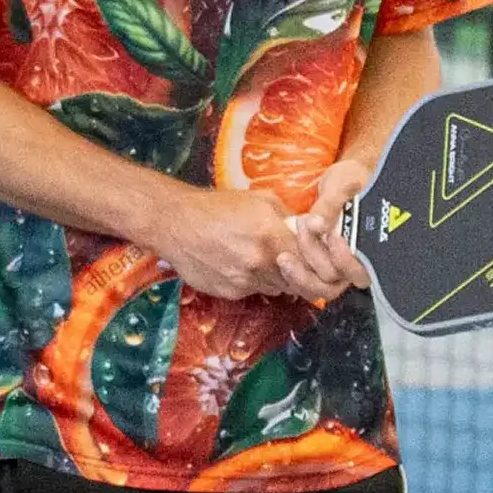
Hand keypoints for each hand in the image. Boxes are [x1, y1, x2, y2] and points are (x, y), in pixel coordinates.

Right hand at [148, 183, 362, 304]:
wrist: (174, 223)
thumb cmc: (215, 206)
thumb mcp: (259, 199)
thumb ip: (287, 217)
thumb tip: (308, 229)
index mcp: (271, 236)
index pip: (312, 262)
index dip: (318, 261)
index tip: (317, 257)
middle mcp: (260, 263)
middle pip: (297, 281)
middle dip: (299, 272)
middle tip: (292, 260)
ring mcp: (243, 281)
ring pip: (275, 288)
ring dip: (276, 277)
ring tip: (260, 258)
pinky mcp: (228, 292)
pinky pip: (252, 291)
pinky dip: (252, 281)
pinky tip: (238, 263)